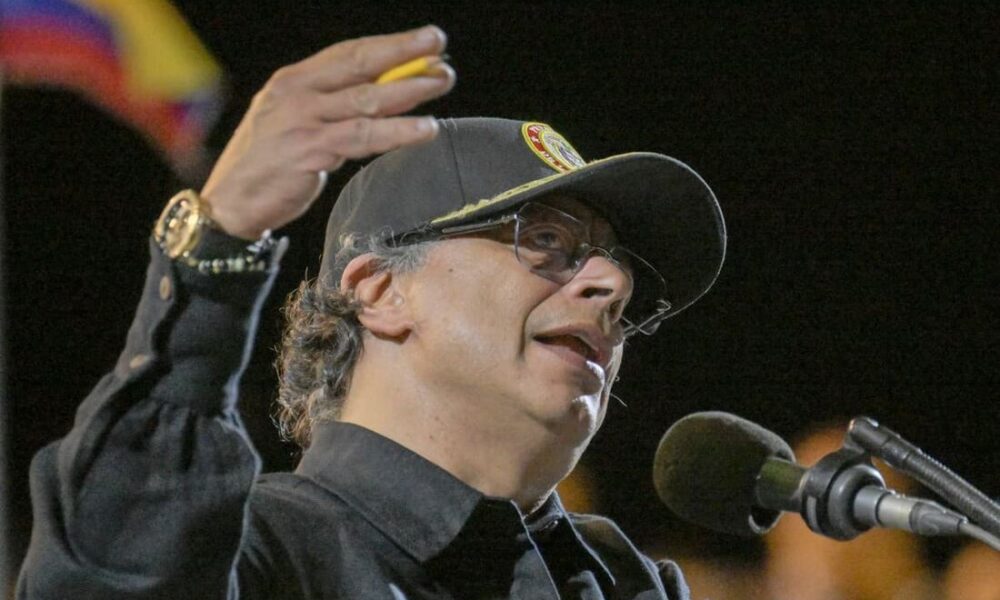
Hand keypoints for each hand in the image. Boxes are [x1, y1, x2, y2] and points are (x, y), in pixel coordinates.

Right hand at [200, 26, 454, 239]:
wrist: (230, 202)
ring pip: (366, 100)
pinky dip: (397, 132)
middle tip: (440, 50)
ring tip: (442, 82)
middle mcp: (297, 93)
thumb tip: (383, 93)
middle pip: (360, 66)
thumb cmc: (269, 163)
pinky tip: (424, 130)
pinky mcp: (309, 151)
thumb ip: (331, 106)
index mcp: (293, 80)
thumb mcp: (294, 121)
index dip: (390, 44)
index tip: (426, 39)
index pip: (349, 53)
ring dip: (409, 90)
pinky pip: (363, 137)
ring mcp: (302, 121)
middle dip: (404, 54)